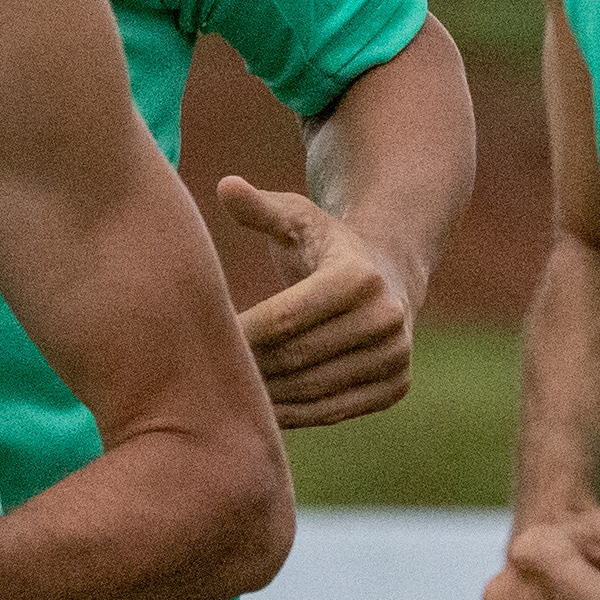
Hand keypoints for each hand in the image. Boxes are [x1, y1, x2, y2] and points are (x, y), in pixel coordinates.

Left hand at [221, 177, 416, 426]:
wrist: (387, 272)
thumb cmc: (324, 241)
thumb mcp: (296, 217)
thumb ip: (260, 207)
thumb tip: (226, 185)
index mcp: (359, 276)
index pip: (285, 317)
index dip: (241, 332)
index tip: (203, 338)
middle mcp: (387, 318)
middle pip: (298, 356)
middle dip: (249, 366)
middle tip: (205, 373)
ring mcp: (396, 356)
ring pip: (314, 388)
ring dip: (267, 396)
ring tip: (225, 393)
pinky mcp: (395, 387)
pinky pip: (335, 409)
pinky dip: (294, 414)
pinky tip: (259, 410)